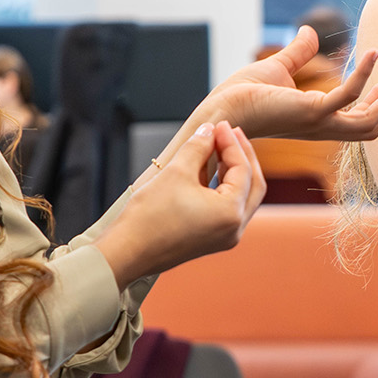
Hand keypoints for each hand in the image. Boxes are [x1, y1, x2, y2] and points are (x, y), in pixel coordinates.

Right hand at [95, 121, 266, 287]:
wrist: (125, 253)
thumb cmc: (148, 217)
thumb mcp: (176, 171)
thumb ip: (198, 146)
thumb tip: (209, 130)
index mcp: (231, 213)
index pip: (242, 169)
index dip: (231, 143)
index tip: (220, 124)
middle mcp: (234, 229)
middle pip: (253, 184)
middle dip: (242, 155)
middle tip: (229, 132)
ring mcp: (225, 237)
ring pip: (242, 196)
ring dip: (233, 170)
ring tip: (219, 146)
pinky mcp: (212, 240)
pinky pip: (228, 208)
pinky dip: (224, 187)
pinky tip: (210, 168)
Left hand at [196, 25, 377, 140]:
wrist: (222, 108)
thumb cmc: (243, 94)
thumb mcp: (278, 69)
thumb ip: (298, 53)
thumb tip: (309, 31)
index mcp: (318, 122)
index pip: (359, 122)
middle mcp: (322, 127)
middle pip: (371, 129)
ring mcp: (319, 122)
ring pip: (368, 122)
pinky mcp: (311, 111)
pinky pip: (348, 96)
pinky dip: (364, 75)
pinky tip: (372, 53)